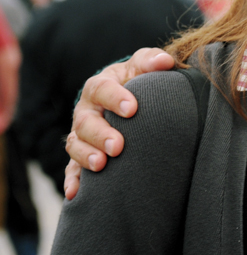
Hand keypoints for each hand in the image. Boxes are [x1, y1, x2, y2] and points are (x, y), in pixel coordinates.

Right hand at [64, 48, 174, 199]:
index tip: (133, 109)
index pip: (103, 89)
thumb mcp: (142, 66)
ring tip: (101, 165)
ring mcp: (81, 134)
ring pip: (75, 144)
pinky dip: (72, 180)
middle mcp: (86, 110)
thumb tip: (165, 62)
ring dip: (86, 156)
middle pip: (86, 121)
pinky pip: (72, 168)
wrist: (128, 98)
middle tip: (118, 146)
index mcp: (100, 86)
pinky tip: (76, 193)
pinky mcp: (81, 154)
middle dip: (100, 134)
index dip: (115, 98)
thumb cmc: (137, 80)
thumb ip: (152, 61)